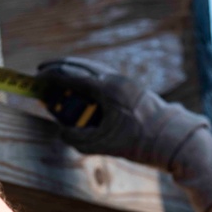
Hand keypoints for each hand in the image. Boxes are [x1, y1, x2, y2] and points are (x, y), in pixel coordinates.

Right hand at [37, 57, 211, 211]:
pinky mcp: (133, 90)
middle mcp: (116, 80)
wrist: (175, 140)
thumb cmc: (140, 142)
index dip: (51, 76)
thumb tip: (62, 131)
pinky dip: (89, 82)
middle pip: (81, 66)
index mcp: (107, 88)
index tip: (36, 77)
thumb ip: (77, 139)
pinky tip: (83, 93)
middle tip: (42, 72)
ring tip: (59, 83)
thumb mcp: (103, 145)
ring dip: (74, 74)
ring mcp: (126, 83)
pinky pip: (104, 79)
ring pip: (94, 71)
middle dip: (59, 68)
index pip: (71, 75)